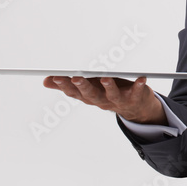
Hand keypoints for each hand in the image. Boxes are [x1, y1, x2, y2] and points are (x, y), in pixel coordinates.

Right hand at [43, 76, 167, 124]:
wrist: (137, 108)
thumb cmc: (109, 93)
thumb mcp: (88, 88)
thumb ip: (68, 85)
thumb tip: (46, 82)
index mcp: (89, 97)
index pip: (74, 92)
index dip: (65, 86)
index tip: (56, 77)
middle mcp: (102, 101)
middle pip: (90, 95)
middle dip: (82, 87)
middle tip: (75, 77)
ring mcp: (118, 101)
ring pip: (112, 96)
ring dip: (109, 87)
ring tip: (105, 78)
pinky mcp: (134, 98)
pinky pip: (136, 93)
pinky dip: (139, 86)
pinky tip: (141, 79)